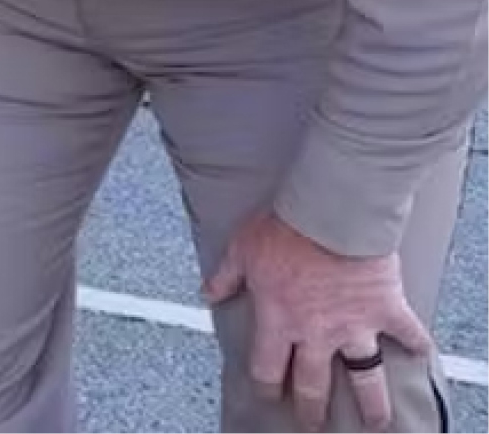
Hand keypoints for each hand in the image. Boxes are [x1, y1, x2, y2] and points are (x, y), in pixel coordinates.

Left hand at [204, 207, 432, 430]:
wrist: (331, 217)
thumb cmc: (283, 230)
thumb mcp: (241, 250)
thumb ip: (225, 276)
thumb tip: (208, 293)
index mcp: (279, 320)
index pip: (266, 368)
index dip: (265, 386)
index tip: (269, 397)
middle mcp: (317, 333)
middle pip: (313, 383)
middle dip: (311, 408)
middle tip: (312, 424)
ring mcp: (355, 326)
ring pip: (366, 377)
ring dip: (372, 402)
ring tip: (375, 422)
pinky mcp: (387, 310)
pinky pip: (408, 334)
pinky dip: (416, 343)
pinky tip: (420, 354)